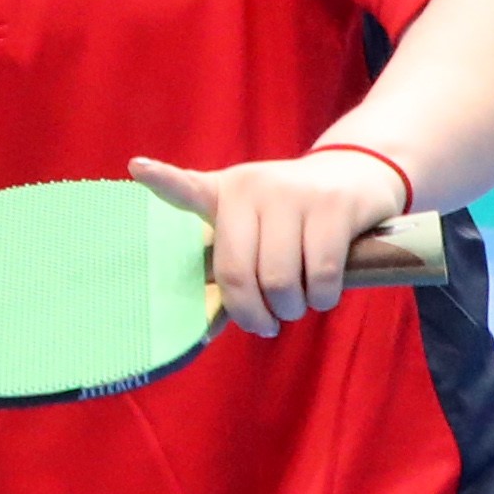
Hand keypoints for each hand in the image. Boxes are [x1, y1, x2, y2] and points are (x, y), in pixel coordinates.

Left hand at [128, 149, 411, 339]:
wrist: (356, 176)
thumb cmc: (293, 216)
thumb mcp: (255, 221)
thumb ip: (232, 260)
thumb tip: (210, 325)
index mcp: (225, 192)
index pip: (188, 188)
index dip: (162, 179)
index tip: (137, 167)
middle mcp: (254, 187)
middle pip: (239, 273)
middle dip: (256, 314)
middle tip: (270, 321)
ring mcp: (294, 193)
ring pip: (281, 281)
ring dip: (293, 309)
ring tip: (299, 303)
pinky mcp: (334, 206)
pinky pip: (322, 274)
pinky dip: (323, 298)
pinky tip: (323, 293)